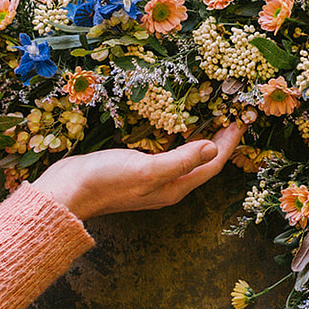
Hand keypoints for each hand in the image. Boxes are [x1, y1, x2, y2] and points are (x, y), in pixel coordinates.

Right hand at [33, 122, 244, 219]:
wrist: (67, 192)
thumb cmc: (106, 181)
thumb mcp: (147, 169)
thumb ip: (181, 159)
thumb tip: (213, 147)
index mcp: (175, 188)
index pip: (212, 166)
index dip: (229, 144)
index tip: (241, 121)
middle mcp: (167, 186)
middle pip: (202, 163)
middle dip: (218, 141)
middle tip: (230, 116)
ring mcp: (151, 179)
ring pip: (184, 158)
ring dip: (198, 138)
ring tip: (208, 116)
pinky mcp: (136, 170)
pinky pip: (165, 153)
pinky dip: (174, 138)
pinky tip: (171, 124)